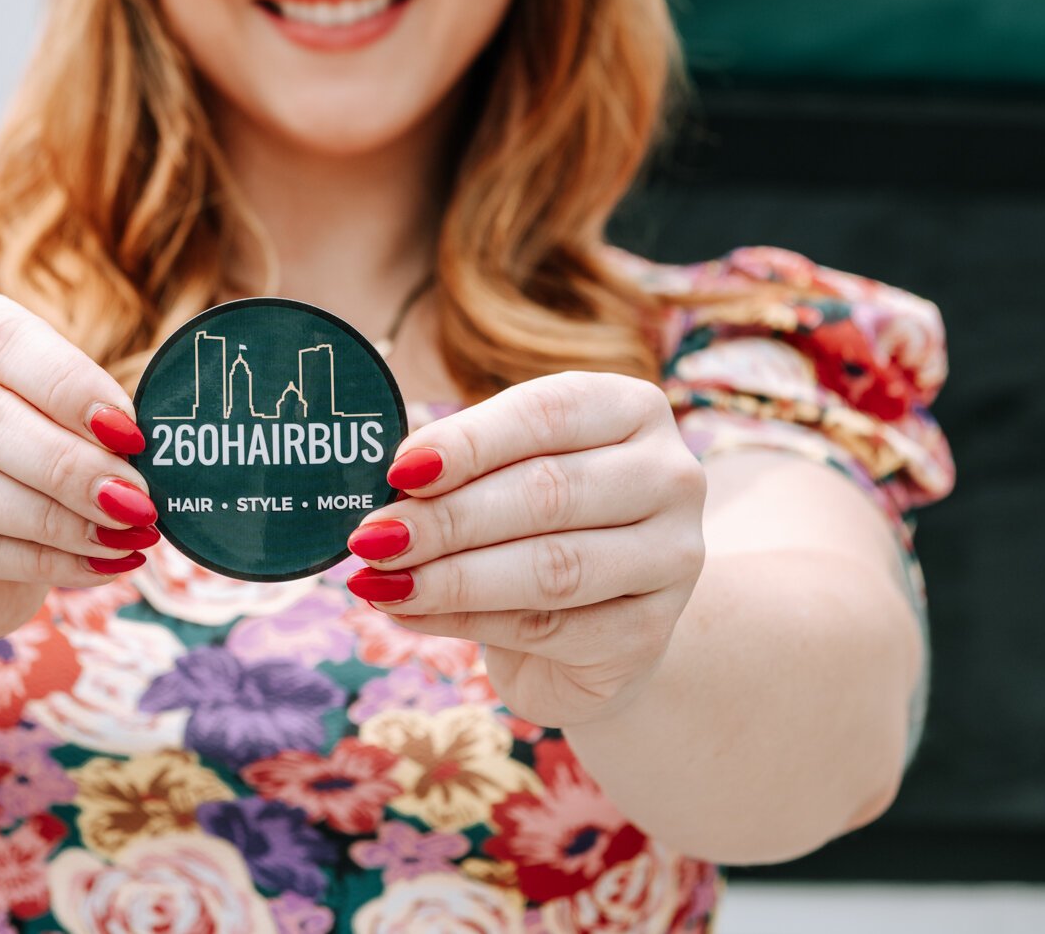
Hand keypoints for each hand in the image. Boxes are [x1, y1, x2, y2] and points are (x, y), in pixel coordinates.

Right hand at [0, 287, 159, 637]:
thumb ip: (79, 409)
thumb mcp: (40, 405)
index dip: (69, 383)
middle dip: (68, 462)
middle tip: (136, 496)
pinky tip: (94, 563)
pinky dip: (38, 560)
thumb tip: (140, 440)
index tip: (130, 430)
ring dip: (56, 517)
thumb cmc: (9, 445)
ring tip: (122, 532)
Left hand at [344, 371, 704, 726]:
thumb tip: (392, 481)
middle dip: (446, 518)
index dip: (469, 441)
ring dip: (449, 576)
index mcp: (631, 409)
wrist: (604, 621)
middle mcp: (670, 476)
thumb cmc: (540, 522)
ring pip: (550, 568)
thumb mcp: (508, 473)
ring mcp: (672, 559)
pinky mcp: (649, 635)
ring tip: (380, 580)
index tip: (399, 470)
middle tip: (372, 537)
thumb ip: (463, 466)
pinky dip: (464, 620)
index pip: (546, 413)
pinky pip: (546, 628)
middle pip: (547, 492)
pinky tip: (409, 613)